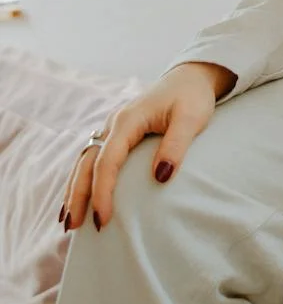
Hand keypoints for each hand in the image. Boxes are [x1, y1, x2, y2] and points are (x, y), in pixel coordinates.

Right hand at [60, 61, 235, 232]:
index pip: (107, 160)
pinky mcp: (117, 134)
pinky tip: (78, 198)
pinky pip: (92, 158)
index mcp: (129, 120)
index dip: (103, 191)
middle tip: (72, 227)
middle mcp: (114, 123)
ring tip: (68, 221)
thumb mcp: (191, 118)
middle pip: (86, 162)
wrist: (191, 77)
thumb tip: (160, 178)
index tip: (103, 218)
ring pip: (84, 161)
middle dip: (78, 195)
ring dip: (74, 189)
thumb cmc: (192, 97)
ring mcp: (112, 128)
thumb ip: (176, 146)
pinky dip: (81, 179)